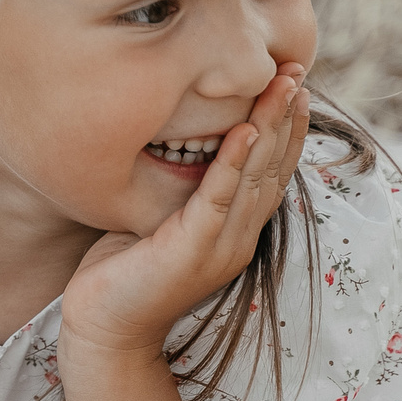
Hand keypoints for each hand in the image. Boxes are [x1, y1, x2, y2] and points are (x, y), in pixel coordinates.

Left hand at [61, 65, 311, 361]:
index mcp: (234, 231)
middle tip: (298, 70)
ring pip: (255, 176)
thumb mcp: (159, 220)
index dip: (286, 127)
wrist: (103, 330)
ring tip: (283, 86)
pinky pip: (220, 198)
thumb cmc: (121, 271)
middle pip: (273, 167)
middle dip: (287, 116)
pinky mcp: (194, 251)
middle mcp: (238, 238)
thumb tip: (178, 138)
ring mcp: (221, 247)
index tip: (294, 84)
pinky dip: (233, 162)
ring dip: (271, 127)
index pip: (271, 170)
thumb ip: (181, 188)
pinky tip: (245, 130)